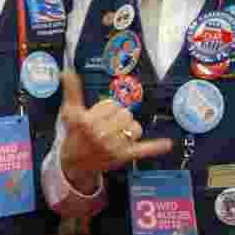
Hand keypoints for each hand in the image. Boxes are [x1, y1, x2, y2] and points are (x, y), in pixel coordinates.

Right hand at [59, 70, 171, 193]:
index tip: (101, 114)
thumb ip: (71, 90)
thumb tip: (68, 71)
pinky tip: (167, 143)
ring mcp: (113, 147)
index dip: (107, 107)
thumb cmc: (74, 134)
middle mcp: (100, 135)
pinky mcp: (124, 157)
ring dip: (130, 127)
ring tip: (118, 132)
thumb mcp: (70, 112)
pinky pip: (143, 149)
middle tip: (108, 124)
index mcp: (88, 122)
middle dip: (118, 116)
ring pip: (135, 127)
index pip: (111, 105)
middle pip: (125, 114)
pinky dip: (155, 147)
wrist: (74, 162)